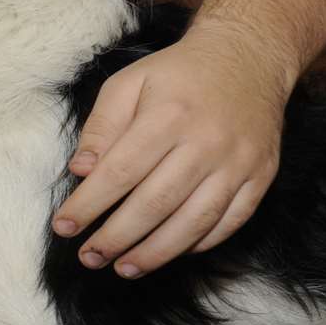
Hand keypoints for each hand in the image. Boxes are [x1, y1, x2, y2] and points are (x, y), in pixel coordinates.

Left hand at [50, 29, 286, 276]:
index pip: (119, 173)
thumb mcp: (129, 82)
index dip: (89, 205)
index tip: (64, 227)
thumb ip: (102, 126)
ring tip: (124, 267)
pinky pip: (229, 222)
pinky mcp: (261, 176)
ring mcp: (238, 163)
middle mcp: (206, 142)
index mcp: (168, 115)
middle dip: (116, 237)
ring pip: (193, 222)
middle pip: (155, 204)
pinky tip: (169, 251)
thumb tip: (82, 171)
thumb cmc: (178, 74)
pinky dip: (198, 244)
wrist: (248, 57)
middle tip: (89, 257)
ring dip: (155, 252)